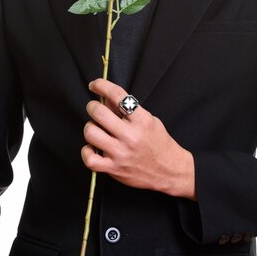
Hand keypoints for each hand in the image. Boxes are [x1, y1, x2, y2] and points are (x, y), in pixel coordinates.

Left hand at [82, 78, 195, 199]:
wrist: (169, 170)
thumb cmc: (159, 143)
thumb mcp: (149, 120)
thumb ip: (127, 111)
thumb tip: (106, 99)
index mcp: (142, 120)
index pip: (117, 95)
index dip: (102, 86)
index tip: (95, 85)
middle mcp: (130, 135)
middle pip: (99, 113)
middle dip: (92, 106)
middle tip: (94, 108)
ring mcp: (121, 153)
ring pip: (91, 133)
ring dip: (90, 127)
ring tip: (96, 128)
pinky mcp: (114, 169)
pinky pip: (90, 159)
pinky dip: (87, 152)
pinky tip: (93, 147)